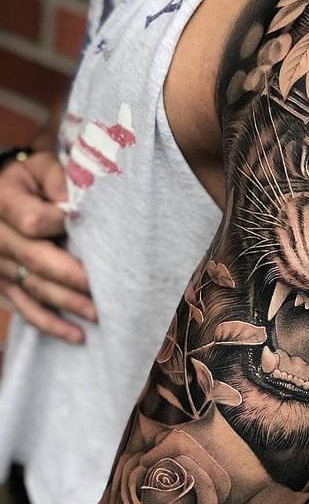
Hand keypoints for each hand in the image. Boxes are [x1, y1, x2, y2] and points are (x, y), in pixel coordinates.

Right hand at [0, 152, 95, 343]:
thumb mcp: (42, 166)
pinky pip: (25, 307)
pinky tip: (77, 336)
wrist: (2, 193)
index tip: (87, 224)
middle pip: (35, 260)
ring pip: (34, 288)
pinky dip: (51, 324)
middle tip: (103, 291)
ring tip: (98, 316)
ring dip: (68, 304)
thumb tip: (78, 207)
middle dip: (72, 278)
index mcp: (2, 201)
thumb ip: (59, 180)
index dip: (62, 224)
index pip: (33, 221)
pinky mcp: (5, 283)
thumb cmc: (32, 179)